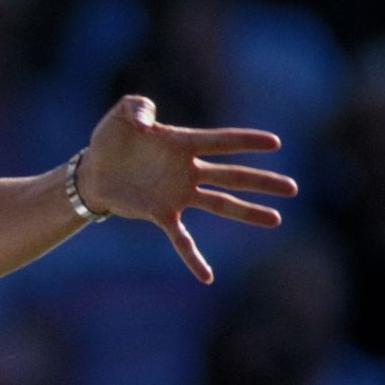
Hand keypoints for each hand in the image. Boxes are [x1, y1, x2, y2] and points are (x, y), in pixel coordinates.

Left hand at [76, 95, 298, 283]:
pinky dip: (193, 257)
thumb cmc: (111, 139)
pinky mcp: (161, 213)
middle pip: (232, 176)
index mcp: (182, 143)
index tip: (275, 143)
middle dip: (262, 182)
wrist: (92, 171)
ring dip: (247, 212)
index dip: (246, 141)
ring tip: (276, 219)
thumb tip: (146, 121)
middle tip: (292, 188)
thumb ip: (136, 107)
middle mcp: (187, 171)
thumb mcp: (122, 114)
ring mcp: (177, 194)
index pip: (220, 141)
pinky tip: (207, 277)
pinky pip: (182, 239)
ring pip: (220, 204)